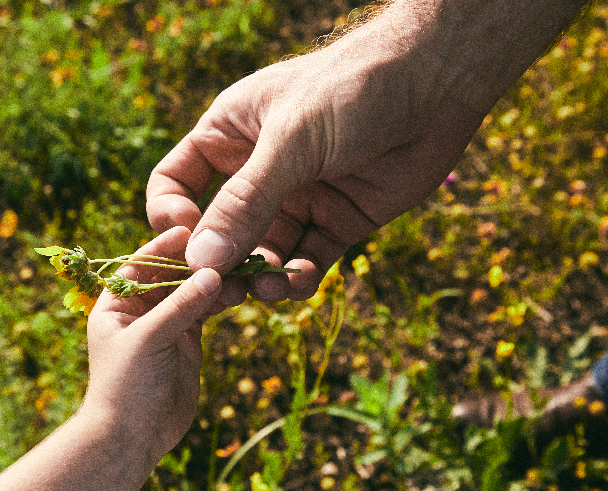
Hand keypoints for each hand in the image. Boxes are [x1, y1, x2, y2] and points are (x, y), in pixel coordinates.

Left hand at [84, 226, 221, 458]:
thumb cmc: (126, 386)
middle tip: (227, 247)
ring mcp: (166, 324)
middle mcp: (141, 309)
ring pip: (192, 291)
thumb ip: (180, 306)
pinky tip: (239, 291)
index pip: (141, 263)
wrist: (134, 437)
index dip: (165, 246)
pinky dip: (221, 300)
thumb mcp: (149, 339)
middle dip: (197, 261)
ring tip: (239, 269)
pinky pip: (206, 311)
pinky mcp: (187, 340)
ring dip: (214, 280)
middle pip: (171, 273)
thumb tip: (213, 273)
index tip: (193, 228)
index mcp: (116, 303)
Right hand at [146, 5, 489, 303]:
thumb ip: (246, 202)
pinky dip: (301, 278)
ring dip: (261, 276)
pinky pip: (307, 260)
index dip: (171, 216)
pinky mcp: (336, 221)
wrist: (435, 85)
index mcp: (229, 136)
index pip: (176, 184)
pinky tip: (302, 281)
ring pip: (263, 252)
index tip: (184, 242)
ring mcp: (297, 199)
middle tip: (225, 287)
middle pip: (218, 229)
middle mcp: (257, 171)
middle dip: (220, 261)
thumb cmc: (351, 91)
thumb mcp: (290, 142)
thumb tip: (200, 259)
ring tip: (270, 288)